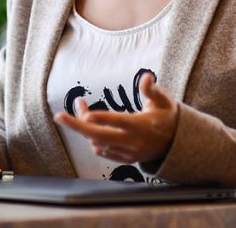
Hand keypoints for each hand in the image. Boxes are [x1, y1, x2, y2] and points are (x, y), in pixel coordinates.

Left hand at [54, 73, 178, 163]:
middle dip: (76, 126)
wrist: (176, 144)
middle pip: (99, 136)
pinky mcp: (125, 159)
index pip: (118, 122)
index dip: (101, 119)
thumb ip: (152, 90)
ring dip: (84, 129)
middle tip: (58, 116)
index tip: (86, 114)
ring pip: (98, 144)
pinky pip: (102, 152)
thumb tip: (147, 76)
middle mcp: (133, 141)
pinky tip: (89, 124)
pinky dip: (92, 139)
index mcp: (141, 126)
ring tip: (80, 108)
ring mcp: (128, 153)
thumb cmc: (166, 116)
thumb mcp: (163, 100)